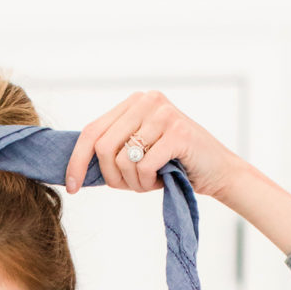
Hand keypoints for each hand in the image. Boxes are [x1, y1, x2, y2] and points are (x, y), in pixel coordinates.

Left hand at [64, 90, 239, 199]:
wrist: (218, 171)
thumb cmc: (174, 165)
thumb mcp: (137, 152)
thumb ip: (112, 150)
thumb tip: (74, 169)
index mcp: (134, 102)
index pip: (91, 131)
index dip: (76, 161)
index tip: (72, 187)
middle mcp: (147, 101)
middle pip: (102, 146)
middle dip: (110, 177)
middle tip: (129, 187)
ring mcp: (163, 114)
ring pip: (123, 159)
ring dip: (133, 183)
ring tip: (150, 181)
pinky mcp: (178, 132)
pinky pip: (143, 167)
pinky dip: (148, 183)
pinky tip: (162, 180)